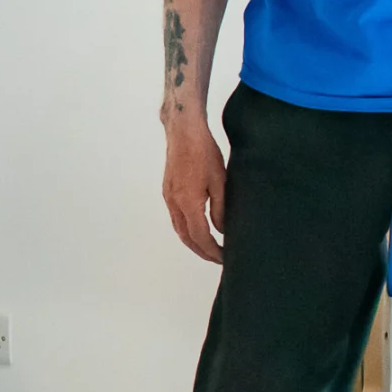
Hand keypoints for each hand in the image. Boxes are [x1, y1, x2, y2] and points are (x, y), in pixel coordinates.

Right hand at [162, 122, 227, 263]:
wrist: (183, 132)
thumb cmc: (204, 152)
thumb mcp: (220, 181)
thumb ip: (220, 208)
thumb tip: (221, 229)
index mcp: (189, 202)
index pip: (200, 236)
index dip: (212, 250)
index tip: (224, 257)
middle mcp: (175, 203)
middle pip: (186, 237)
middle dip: (201, 251)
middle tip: (217, 259)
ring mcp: (168, 197)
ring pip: (179, 229)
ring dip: (193, 242)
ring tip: (208, 248)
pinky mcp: (168, 191)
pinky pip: (175, 218)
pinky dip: (186, 230)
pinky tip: (197, 229)